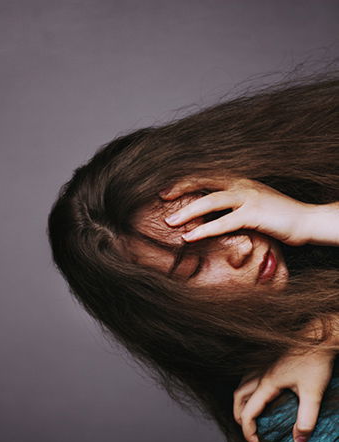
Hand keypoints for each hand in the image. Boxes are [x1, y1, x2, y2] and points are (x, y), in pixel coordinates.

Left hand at [159, 176, 314, 245]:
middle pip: (203, 183)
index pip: (206, 177)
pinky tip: (190, 237)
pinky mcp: (254, 214)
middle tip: (161, 200)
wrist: (307, 220)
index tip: (165, 191)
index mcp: (239, 181)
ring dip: (187, 212)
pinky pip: (224, 222)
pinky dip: (204, 229)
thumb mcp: (250, 207)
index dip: (184, 182)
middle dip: (180, 191)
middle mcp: (241, 185)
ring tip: (169, 223)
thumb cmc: (277, 217)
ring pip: (210, 201)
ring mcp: (248, 197)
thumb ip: (230, 207)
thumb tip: (206, 215)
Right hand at [233, 345, 335, 441]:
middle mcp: (259, 375)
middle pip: (238, 399)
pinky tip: (257, 394)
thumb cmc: (316, 362)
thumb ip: (306, 419)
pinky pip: (249, 378)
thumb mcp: (313, 393)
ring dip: (241, 404)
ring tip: (249, 417)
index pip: (248, 413)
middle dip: (240, 419)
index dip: (249, 432)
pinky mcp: (268, 363)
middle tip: (252, 434)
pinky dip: (248, 390)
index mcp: (267, 384)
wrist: (318, 337)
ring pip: (241, 387)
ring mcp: (262, 367)